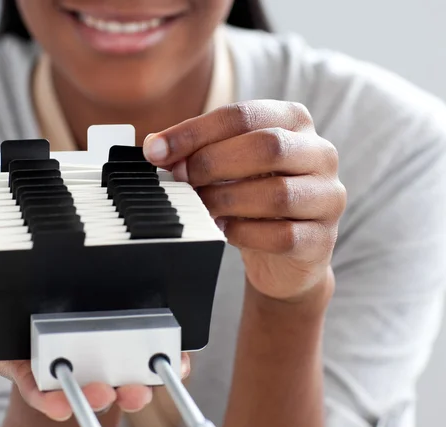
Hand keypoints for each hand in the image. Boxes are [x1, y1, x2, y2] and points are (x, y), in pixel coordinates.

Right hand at [0, 293, 190, 420]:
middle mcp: (73, 365)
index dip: (49, 400)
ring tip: (144, 386)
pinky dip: (171, 357)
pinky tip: (180, 358)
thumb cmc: (9, 327)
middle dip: (99, 395)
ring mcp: (104, 353)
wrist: (46, 319)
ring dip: (139, 382)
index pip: (41, 391)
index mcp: (33, 369)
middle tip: (108, 394)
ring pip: (126, 373)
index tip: (58, 406)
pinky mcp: (132, 340)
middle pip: (89, 385)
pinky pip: (156, 351)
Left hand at [143, 100, 346, 300]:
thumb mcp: (228, 167)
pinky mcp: (321, 238)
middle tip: (182, 180)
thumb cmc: (253, 200)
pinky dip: (244, 234)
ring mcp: (327, 196)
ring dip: (226, 201)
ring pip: (276, 194)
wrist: (285, 254)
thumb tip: (156, 147)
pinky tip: (225, 231)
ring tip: (202, 208)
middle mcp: (320, 153)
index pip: (243, 115)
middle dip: (213, 163)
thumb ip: (199, 152)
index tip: (157, 151)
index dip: (195, 132)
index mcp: (294, 121)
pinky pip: (282, 235)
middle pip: (268, 146)